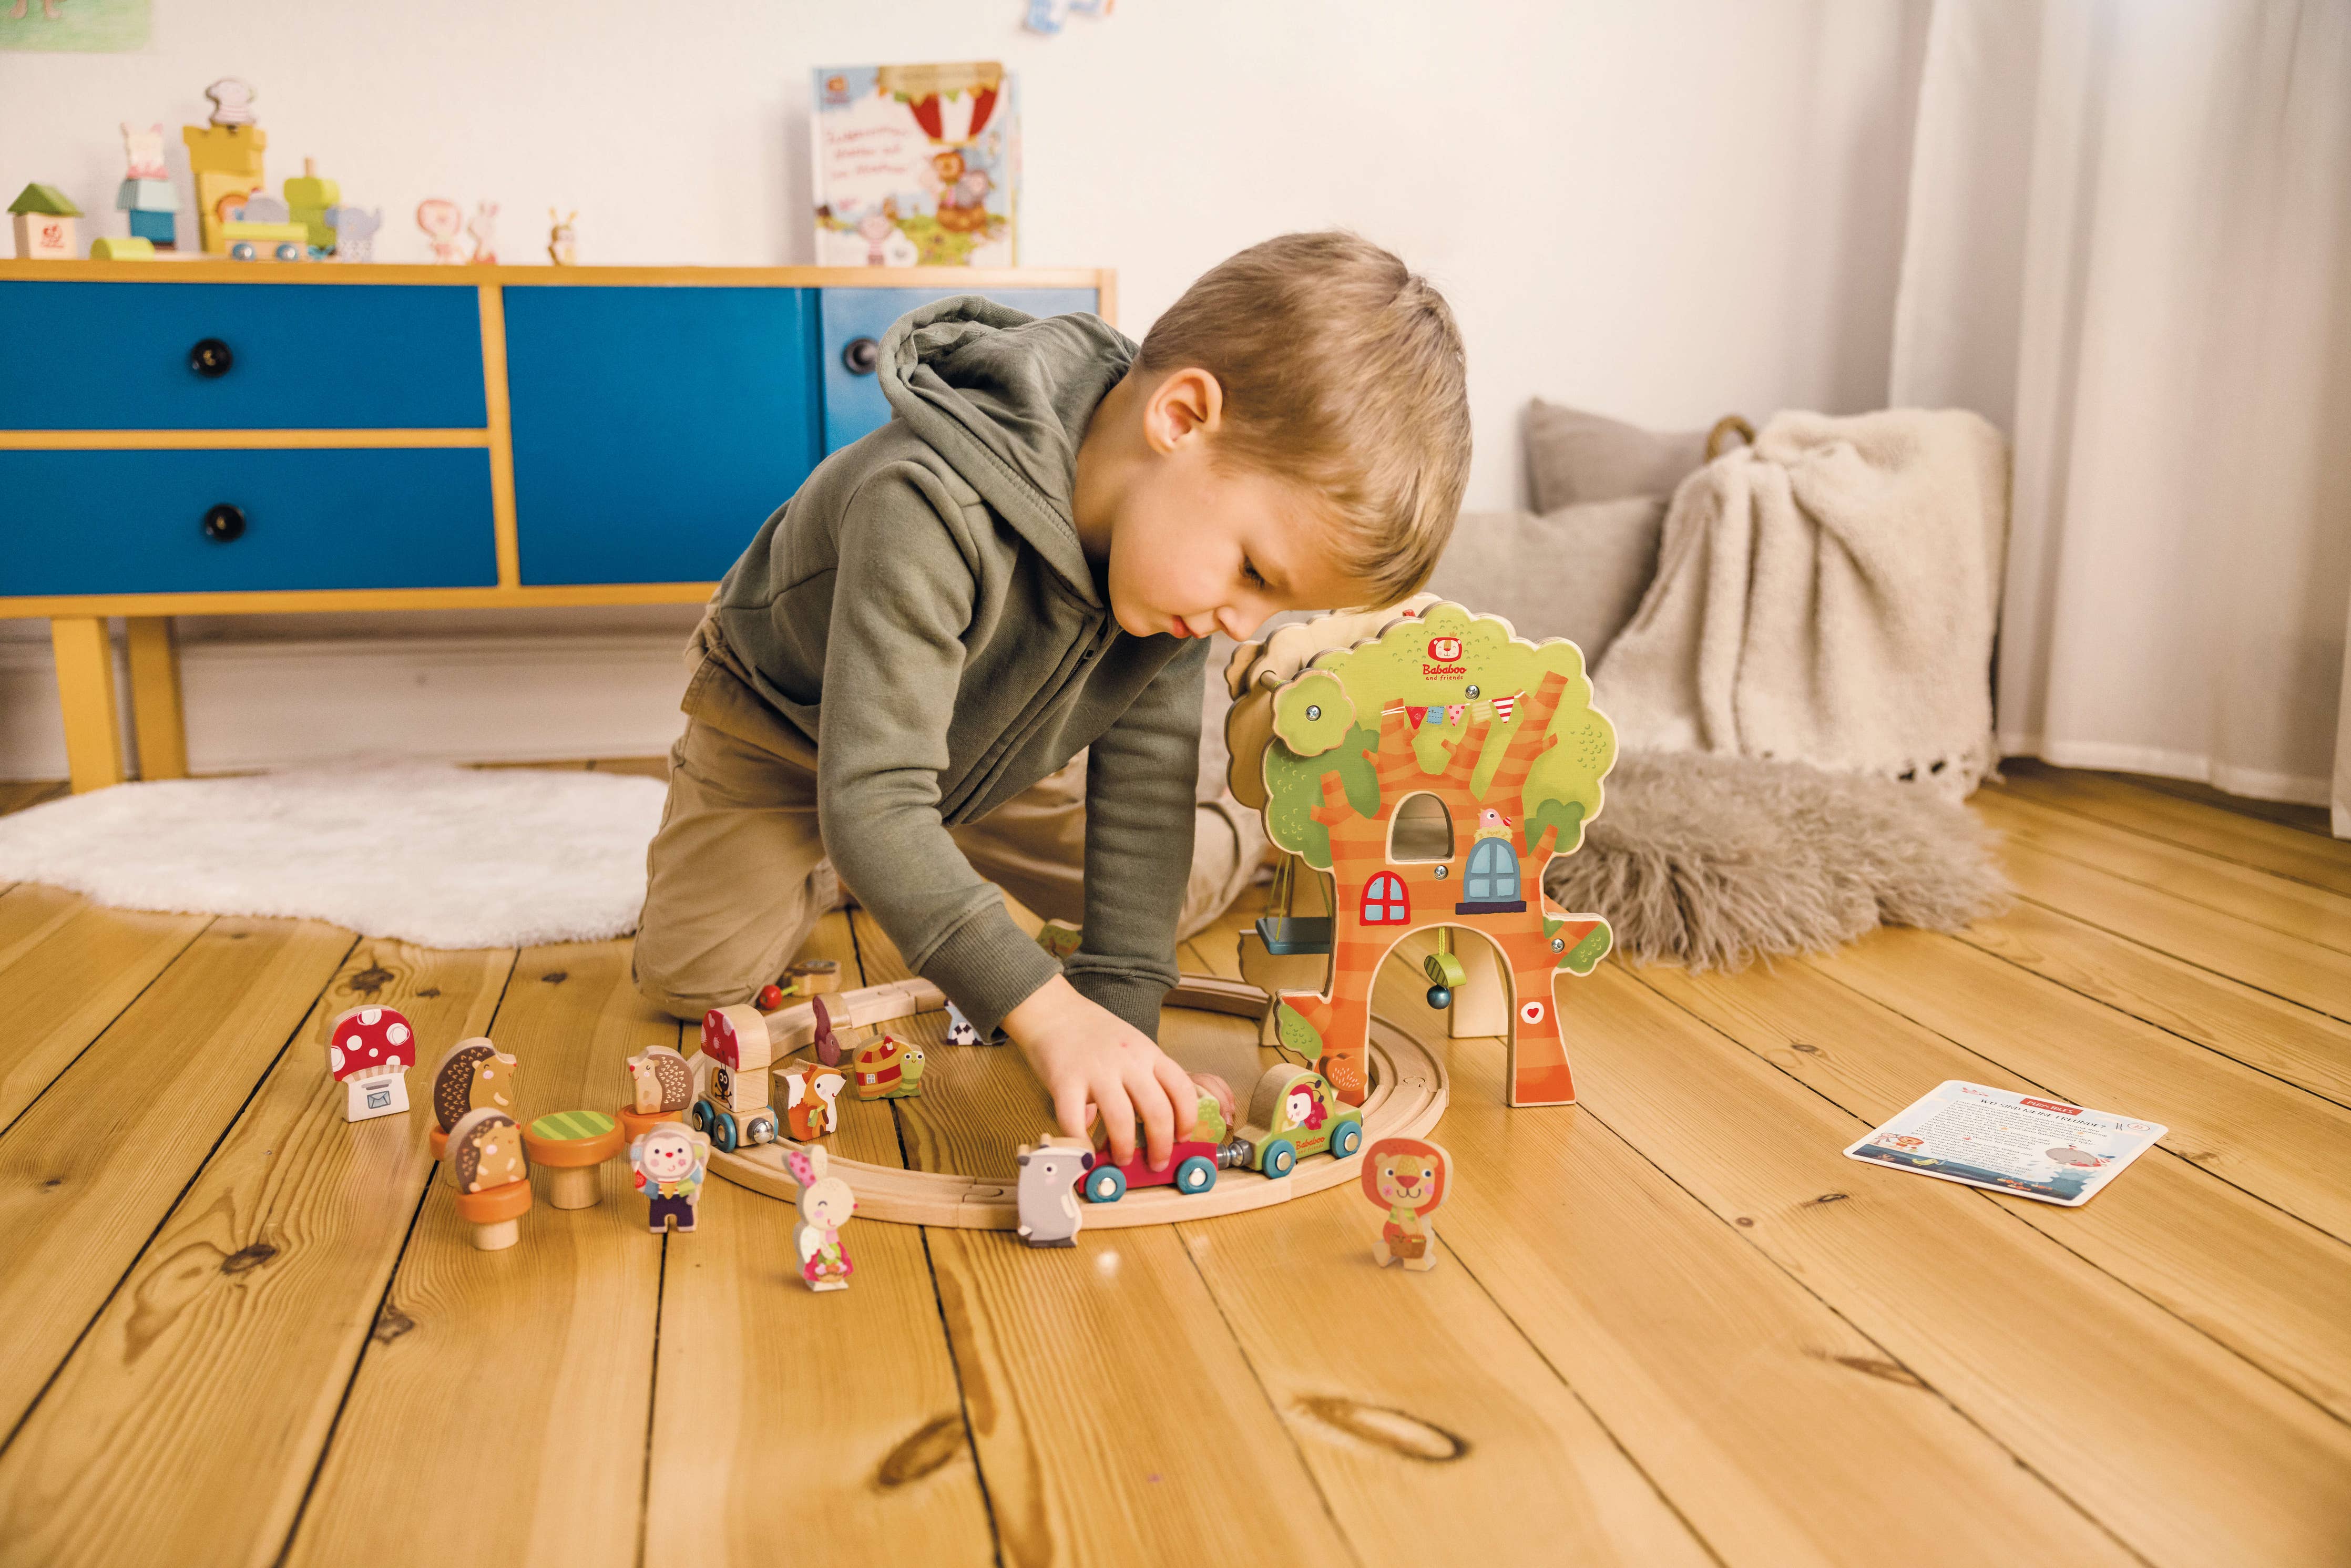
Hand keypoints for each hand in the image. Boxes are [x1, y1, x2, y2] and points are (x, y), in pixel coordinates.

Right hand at [1003, 976, 1197, 1170]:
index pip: (1181, 1089)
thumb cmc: (1093, 1033)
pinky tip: (1086, 1152)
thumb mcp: (1131, 1045)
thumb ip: (1143, 1079)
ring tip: (1122, 1159)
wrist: (1053, 1012)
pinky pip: (1074, 1120)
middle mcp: (1128, 1061)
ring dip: (1125, 1148)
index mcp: (1148, 1052)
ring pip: (1121, 1120)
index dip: (1187, 1119)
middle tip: (1156, 1162)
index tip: (1182, 1138)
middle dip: (1161, 1146)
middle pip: (1157, 1111)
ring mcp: (1096, 1070)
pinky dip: (1082, 1144)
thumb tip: (1147, 1123)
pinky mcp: (1065, 1080)